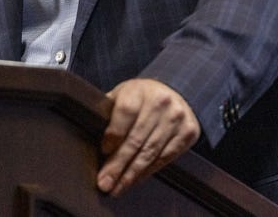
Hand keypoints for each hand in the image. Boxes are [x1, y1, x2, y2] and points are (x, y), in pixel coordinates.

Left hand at [96, 78, 200, 196]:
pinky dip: (147, 172)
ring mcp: (176, 118)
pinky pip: (164, 158)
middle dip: (118, 164)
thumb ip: (108, 113)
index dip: (114, 134)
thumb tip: (89, 137)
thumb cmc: (140, 98)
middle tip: (105, 182)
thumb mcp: (122, 95)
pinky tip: (135, 179)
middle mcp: (160, 102)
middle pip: (136, 138)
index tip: (104, 152)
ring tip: (117, 187)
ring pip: (150, 152)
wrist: (172, 92)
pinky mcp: (188, 132)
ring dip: (131, 174)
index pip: (125, 112)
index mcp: (139, 90)